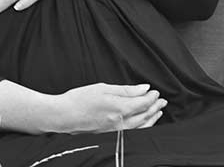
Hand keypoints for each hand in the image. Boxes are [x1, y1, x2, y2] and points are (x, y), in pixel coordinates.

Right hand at [47, 83, 166, 132]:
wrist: (62, 116)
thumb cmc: (79, 100)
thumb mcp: (104, 88)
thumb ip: (126, 90)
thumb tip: (144, 89)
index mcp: (119, 108)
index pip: (143, 104)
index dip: (152, 97)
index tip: (155, 92)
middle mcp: (119, 122)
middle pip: (144, 115)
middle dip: (155, 107)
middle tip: (161, 101)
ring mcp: (115, 131)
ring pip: (140, 126)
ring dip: (151, 118)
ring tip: (158, 112)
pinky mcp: (110, 135)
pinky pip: (133, 132)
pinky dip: (142, 126)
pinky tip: (144, 122)